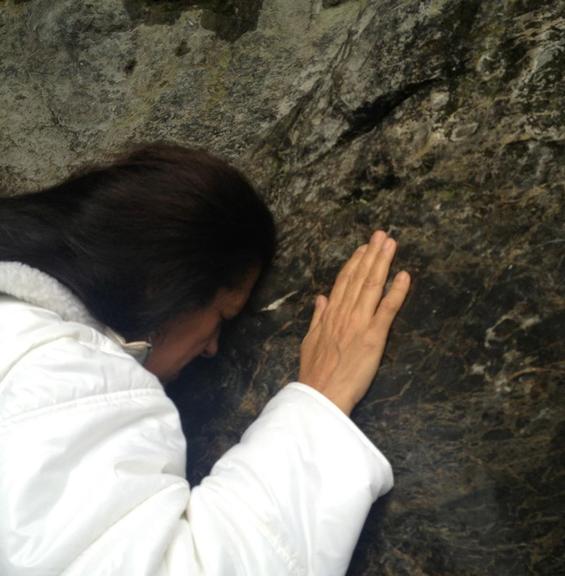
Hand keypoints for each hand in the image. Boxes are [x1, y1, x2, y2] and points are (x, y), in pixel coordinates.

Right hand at [298, 230, 410, 415]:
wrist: (320, 394)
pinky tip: (404, 276)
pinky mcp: (374, 337)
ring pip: (371, 286)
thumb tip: (321, 298)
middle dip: (371, 254)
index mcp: (330, 315)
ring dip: (382, 263)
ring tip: (390, 244)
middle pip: (359, 278)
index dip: (355, 262)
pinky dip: (396, 291)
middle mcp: (344, 313)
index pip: (343, 282)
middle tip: (382, 235)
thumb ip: (317, 318)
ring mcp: (359, 323)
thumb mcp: (309, 341)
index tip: (363, 248)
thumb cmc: (315, 372)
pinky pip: (387, 310)